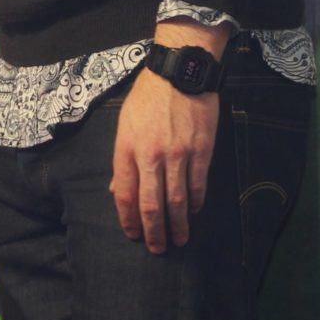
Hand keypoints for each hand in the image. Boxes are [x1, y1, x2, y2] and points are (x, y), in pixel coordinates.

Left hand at [111, 68, 219, 254]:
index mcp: (127, 148)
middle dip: (154, 232)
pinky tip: (194, 211)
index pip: (126, 194)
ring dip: (178, 225)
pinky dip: (196, 203)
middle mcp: (151, 155)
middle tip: (158, 248)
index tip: (133, 234)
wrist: (180, 71)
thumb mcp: (125, 124)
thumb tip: (118, 190)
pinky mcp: (201, 151)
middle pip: (151, 205)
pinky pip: (198, 185)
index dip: (129, 220)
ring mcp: (178, 154)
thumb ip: (123, 160)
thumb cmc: (148, 96)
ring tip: (179, 238)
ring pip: (177, 201)